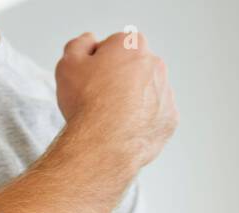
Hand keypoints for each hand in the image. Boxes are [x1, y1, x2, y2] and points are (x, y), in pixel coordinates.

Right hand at [55, 31, 177, 168]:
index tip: (89, 80)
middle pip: (133, 69)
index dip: (98, 63)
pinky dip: (142, 122)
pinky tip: (125, 130)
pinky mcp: (170, 119)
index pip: (113, 47)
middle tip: (98, 100)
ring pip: (146, 93)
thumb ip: (79, 45)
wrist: (103, 144)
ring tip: (111, 119)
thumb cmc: (86, 104)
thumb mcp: (68, 64)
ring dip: (132, 101)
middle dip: (118, 80)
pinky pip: (155, 117)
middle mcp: (155, 64)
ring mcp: (166, 92)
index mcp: (132, 45)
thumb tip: (90, 42)